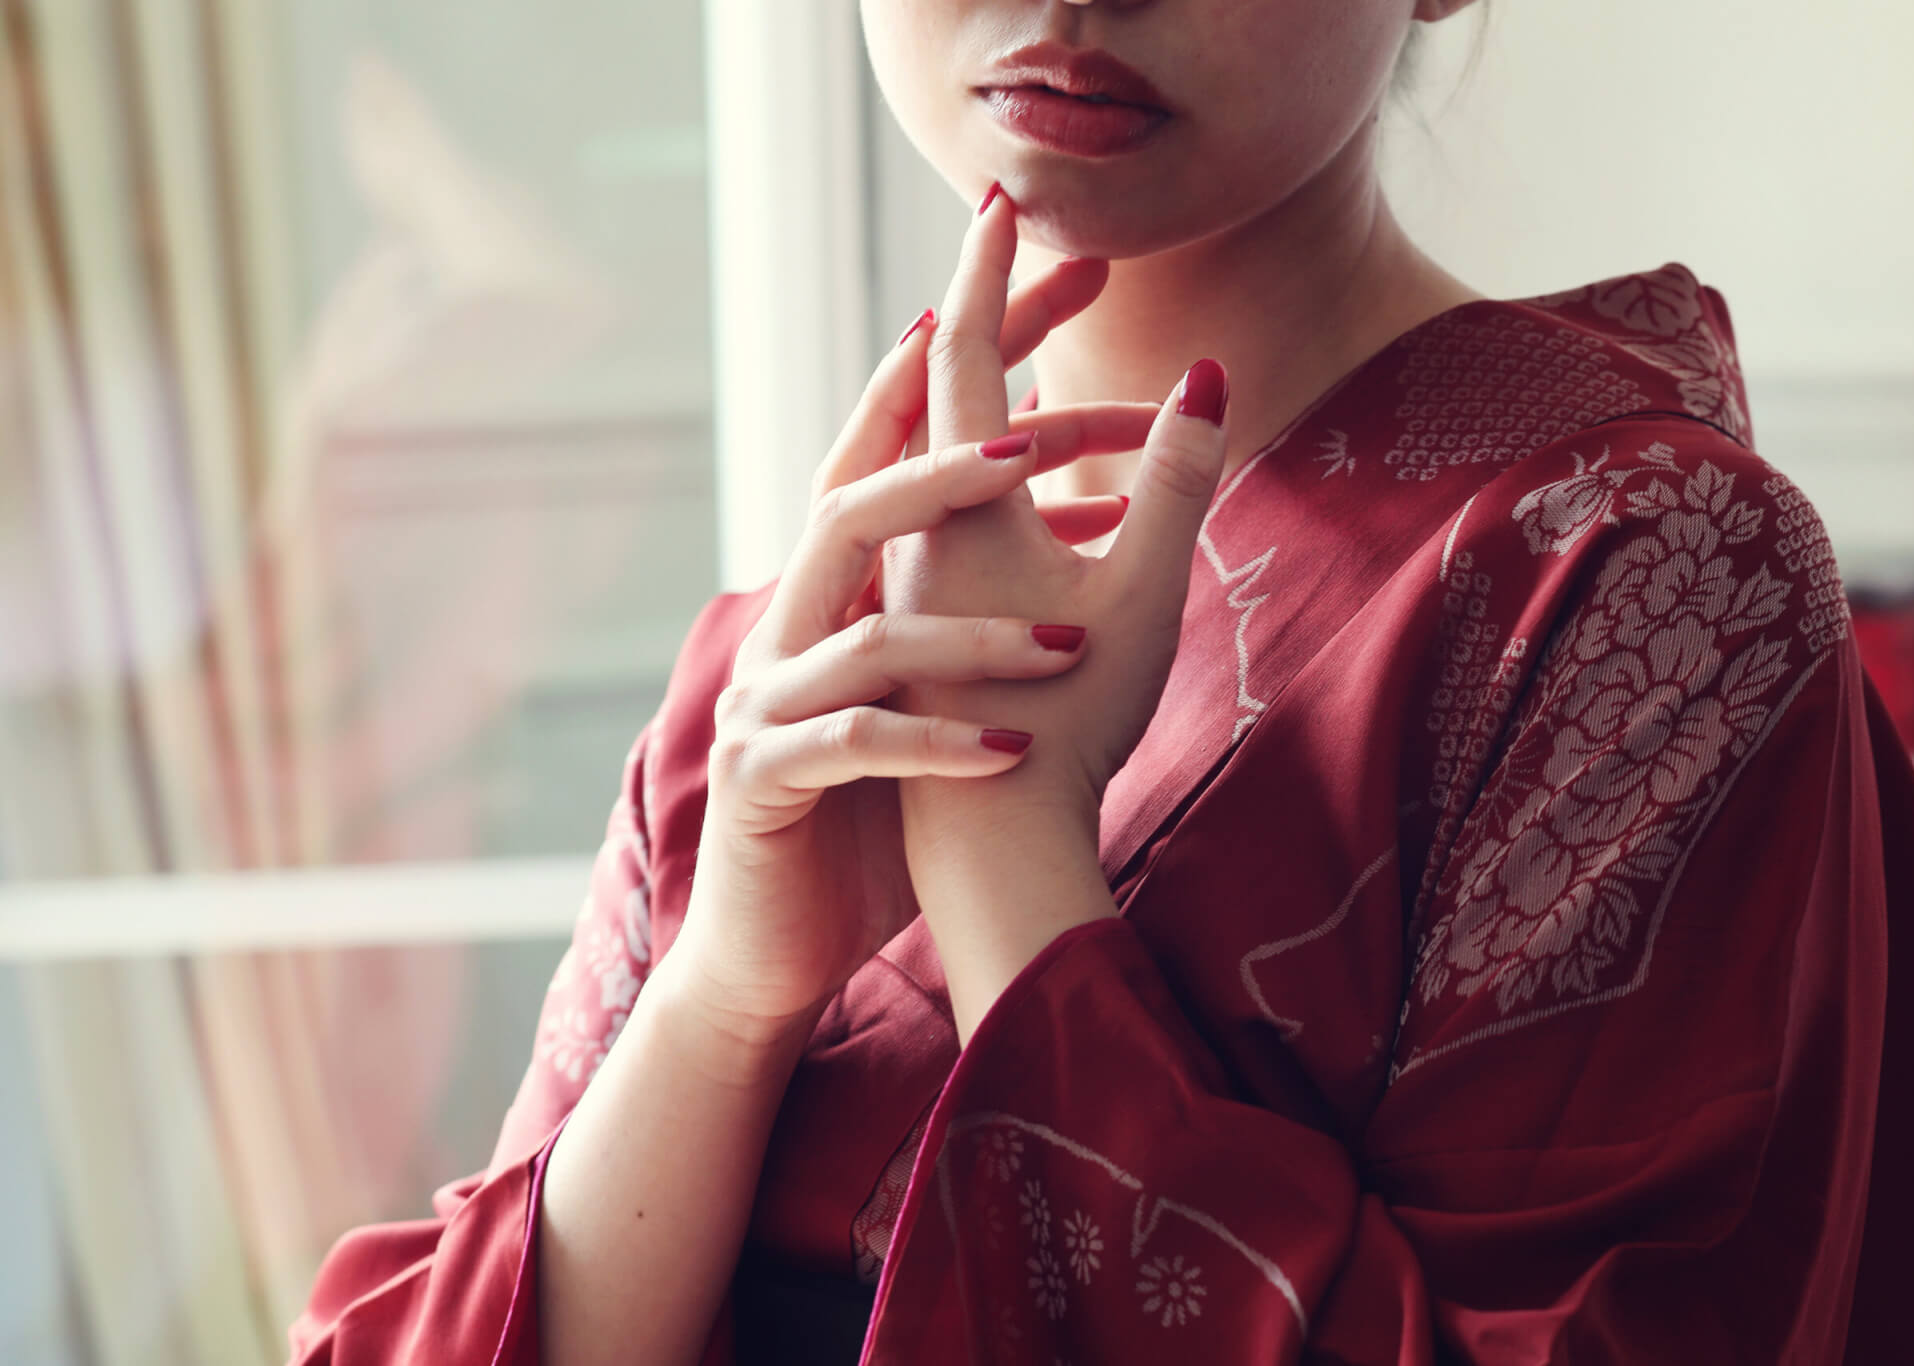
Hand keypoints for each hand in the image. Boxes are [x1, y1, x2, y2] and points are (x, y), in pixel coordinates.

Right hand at [655, 259, 1162, 1043]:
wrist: (785, 940)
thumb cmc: (880, 809)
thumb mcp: (943, 691)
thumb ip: (983, 600)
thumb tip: (1087, 517)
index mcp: (842, 591)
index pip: (893, 454)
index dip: (956, 370)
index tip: (1036, 297)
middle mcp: (794, 622)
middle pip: (851, 501)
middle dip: (942, 456)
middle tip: (1038, 435)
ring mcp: (769, 699)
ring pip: (862, 631)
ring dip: (969, 635)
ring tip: (1070, 648)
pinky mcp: (767, 780)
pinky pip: (852, 746)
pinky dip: (934, 745)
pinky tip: (1011, 755)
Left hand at [889, 188, 1231, 817]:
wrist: (993, 841)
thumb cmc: (1068, 721)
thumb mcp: (1143, 593)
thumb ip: (1175, 480)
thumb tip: (1207, 370)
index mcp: (960, 502)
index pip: (969, 351)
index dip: (992, 270)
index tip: (1003, 200)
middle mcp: (922, 527)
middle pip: (954, 392)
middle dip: (1007, 321)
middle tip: (1059, 268)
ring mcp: (917, 575)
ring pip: (961, 464)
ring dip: (1024, 417)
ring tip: (1084, 396)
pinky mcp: (928, 621)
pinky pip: (964, 519)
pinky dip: (1010, 486)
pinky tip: (1058, 513)